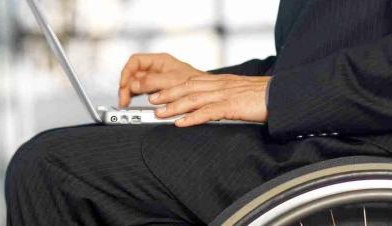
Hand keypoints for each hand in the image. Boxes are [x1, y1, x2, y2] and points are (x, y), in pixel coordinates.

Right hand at [119, 53, 206, 106]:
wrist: (208, 94)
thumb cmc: (196, 84)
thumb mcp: (173, 81)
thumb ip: (152, 82)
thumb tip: (133, 84)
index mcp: (160, 60)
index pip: (135, 61)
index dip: (127, 72)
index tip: (124, 85)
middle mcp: (157, 69)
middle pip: (133, 74)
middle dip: (126, 86)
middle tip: (124, 100)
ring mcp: (157, 80)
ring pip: (136, 84)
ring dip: (129, 93)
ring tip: (126, 104)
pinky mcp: (158, 91)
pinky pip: (142, 93)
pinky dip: (136, 98)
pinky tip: (135, 104)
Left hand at [148, 74, 271, 126]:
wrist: (282, 95)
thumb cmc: (261, 96)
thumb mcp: (237, 92)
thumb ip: (222, 96)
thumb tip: (210, 106)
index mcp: (219, 82)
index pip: (190, 82)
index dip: (172, 87)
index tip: (158, 92)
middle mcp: (219, 85)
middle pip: (187, 88)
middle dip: (166, 94)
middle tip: (151, 100)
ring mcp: (225, 94)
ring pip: (193, 99)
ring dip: (174, 106)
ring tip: (159, 113)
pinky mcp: (232, 105)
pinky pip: (208, 111)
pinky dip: (192, 117)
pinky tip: (181, 123)